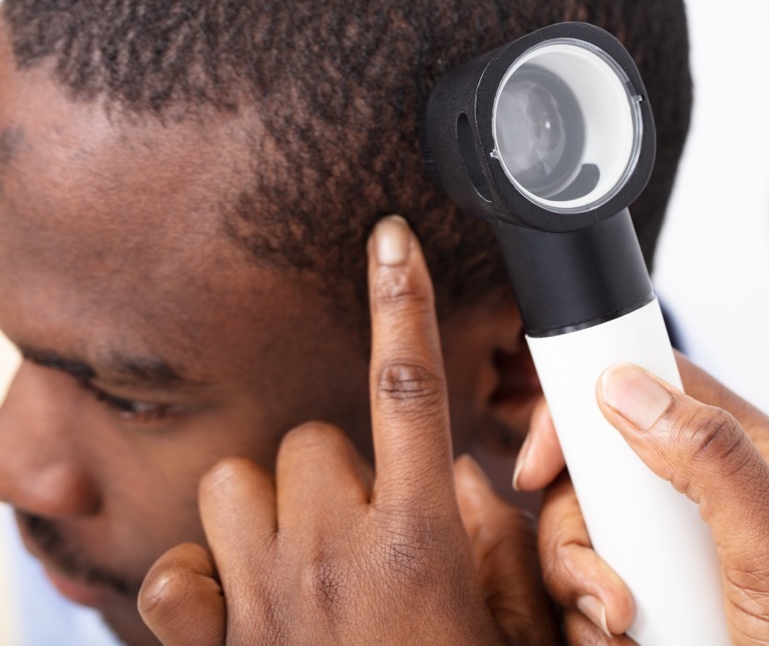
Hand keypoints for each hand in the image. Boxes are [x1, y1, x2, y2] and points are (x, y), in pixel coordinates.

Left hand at [137, 216, 557, 645]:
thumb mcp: (516, 630)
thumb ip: (498, 542)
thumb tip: (464, 484)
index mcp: (418, 541)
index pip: (409, 387)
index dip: (404, 302)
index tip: (392, 239)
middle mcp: (331, 556)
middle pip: (315, 437)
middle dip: (345, 463)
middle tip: (377, 520)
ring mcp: (261, 600)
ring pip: (237, 483)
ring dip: (273, 505)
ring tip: (313, 552)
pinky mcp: (214, 644)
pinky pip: (174, 566)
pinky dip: (200, 569)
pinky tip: (239, 591)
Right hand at [514, 355, 768, 644]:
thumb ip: (713, 457)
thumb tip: (626, 383)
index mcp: (742, 452)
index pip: (648, 384)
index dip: (581, 407)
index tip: (543, 463)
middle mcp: (703, 493)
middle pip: (597, 473)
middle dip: (577, 530)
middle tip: (606, 589)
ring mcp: (679, 550)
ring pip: (585, 538)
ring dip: (582, 588)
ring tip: (626, 631)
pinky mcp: (661, 598)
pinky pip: (590, 594)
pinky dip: (588, 624)